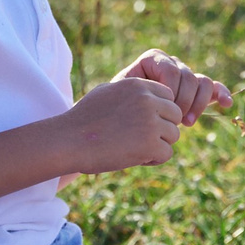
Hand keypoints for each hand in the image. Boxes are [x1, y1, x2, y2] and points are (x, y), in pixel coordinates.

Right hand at [57, 77, 183, 173]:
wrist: (69, 140)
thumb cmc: (84, 119)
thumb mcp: (108, 92)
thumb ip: (132, 92)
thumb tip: (152, 96)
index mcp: (138, 85)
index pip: (168, 96)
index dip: (158, 112)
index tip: (141, 122)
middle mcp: (147, 100)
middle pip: (175, 115)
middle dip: (162, 128)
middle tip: (140, 138)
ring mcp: (150, 122)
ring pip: (173, 135)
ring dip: (158, 144)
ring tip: (134, 148)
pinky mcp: (150, 144)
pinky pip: (166, 153)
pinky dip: (152, 159)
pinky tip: (133, 157)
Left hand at [116, 49, 232, 126]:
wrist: (126, 115)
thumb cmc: (119, 105)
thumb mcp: (121, 95)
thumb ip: (135, 89)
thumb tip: (148, 92)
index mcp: (153, 58)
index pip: (171, 71)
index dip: (169, 93)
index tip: (160, 111)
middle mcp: (172, 63)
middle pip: (189, 77)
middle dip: (183, 102)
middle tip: (173, 122)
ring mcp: (186, 75)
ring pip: (203, 83)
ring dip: (198, 105)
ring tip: (187, 123)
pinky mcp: (197, 89)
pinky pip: (213, 88)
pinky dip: (221, 94)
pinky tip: (227, 104)